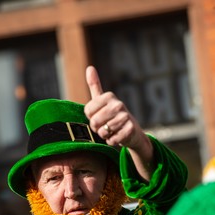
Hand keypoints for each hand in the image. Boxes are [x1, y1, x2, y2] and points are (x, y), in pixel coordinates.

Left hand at [84, 65, 153, 180]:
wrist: (132, 132)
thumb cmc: (112, 116)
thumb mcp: (103, 101)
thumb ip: (95, 86)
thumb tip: (89, 68)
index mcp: (109, 96)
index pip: (87, 112)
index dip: (91, 118)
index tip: (99, 116)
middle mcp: (118, 104)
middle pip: (94, 122)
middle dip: (97, 128)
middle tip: (105, 126)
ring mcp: (125, 117)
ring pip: (103, 132)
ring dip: (105, 135)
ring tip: (112, 131)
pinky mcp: (130, 130)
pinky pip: (112, 140)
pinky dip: (112, 141)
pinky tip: (118, 136)